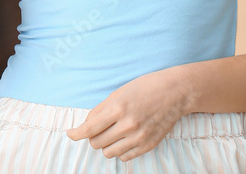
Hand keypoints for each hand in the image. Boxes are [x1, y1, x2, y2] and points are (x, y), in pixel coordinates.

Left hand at [66, 68, 191, 161]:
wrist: (175, 93)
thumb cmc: (146, 87)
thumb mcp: (119, 92)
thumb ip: (101, 110)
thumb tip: (87, 125)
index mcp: (118, 108)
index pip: (89, 129)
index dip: (76, 133)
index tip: (70, 134)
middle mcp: (128, 125)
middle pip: (96, 143)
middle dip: (93, 137)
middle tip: (99, 128)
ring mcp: (139, 138)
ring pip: (108, 153)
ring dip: (106, 144)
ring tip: (113, 132)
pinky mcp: (148, 146)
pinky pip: (124, 157)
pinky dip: (120, 150)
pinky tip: (124, 138)